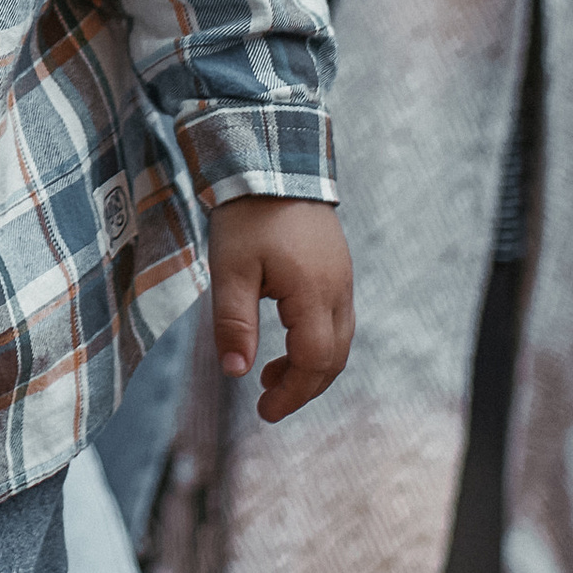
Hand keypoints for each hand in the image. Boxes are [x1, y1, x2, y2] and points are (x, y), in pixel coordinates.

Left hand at [209, 195, 353, 424]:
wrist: (273, 161)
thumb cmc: (248, 215)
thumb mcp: (230, 270)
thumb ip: (234, 323)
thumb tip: (236, 373)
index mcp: (315, 294)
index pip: (314, 362)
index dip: (292, 393)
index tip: (263, 411)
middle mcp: (339, 289)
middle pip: (334, 357)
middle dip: (303, 387)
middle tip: (267, 402)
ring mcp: (342, 277)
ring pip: (338, 339)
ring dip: (310, 366)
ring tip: (271, 377)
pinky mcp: (337, 267)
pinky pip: (335, 318)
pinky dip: (315, 341)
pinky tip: (287, 340)